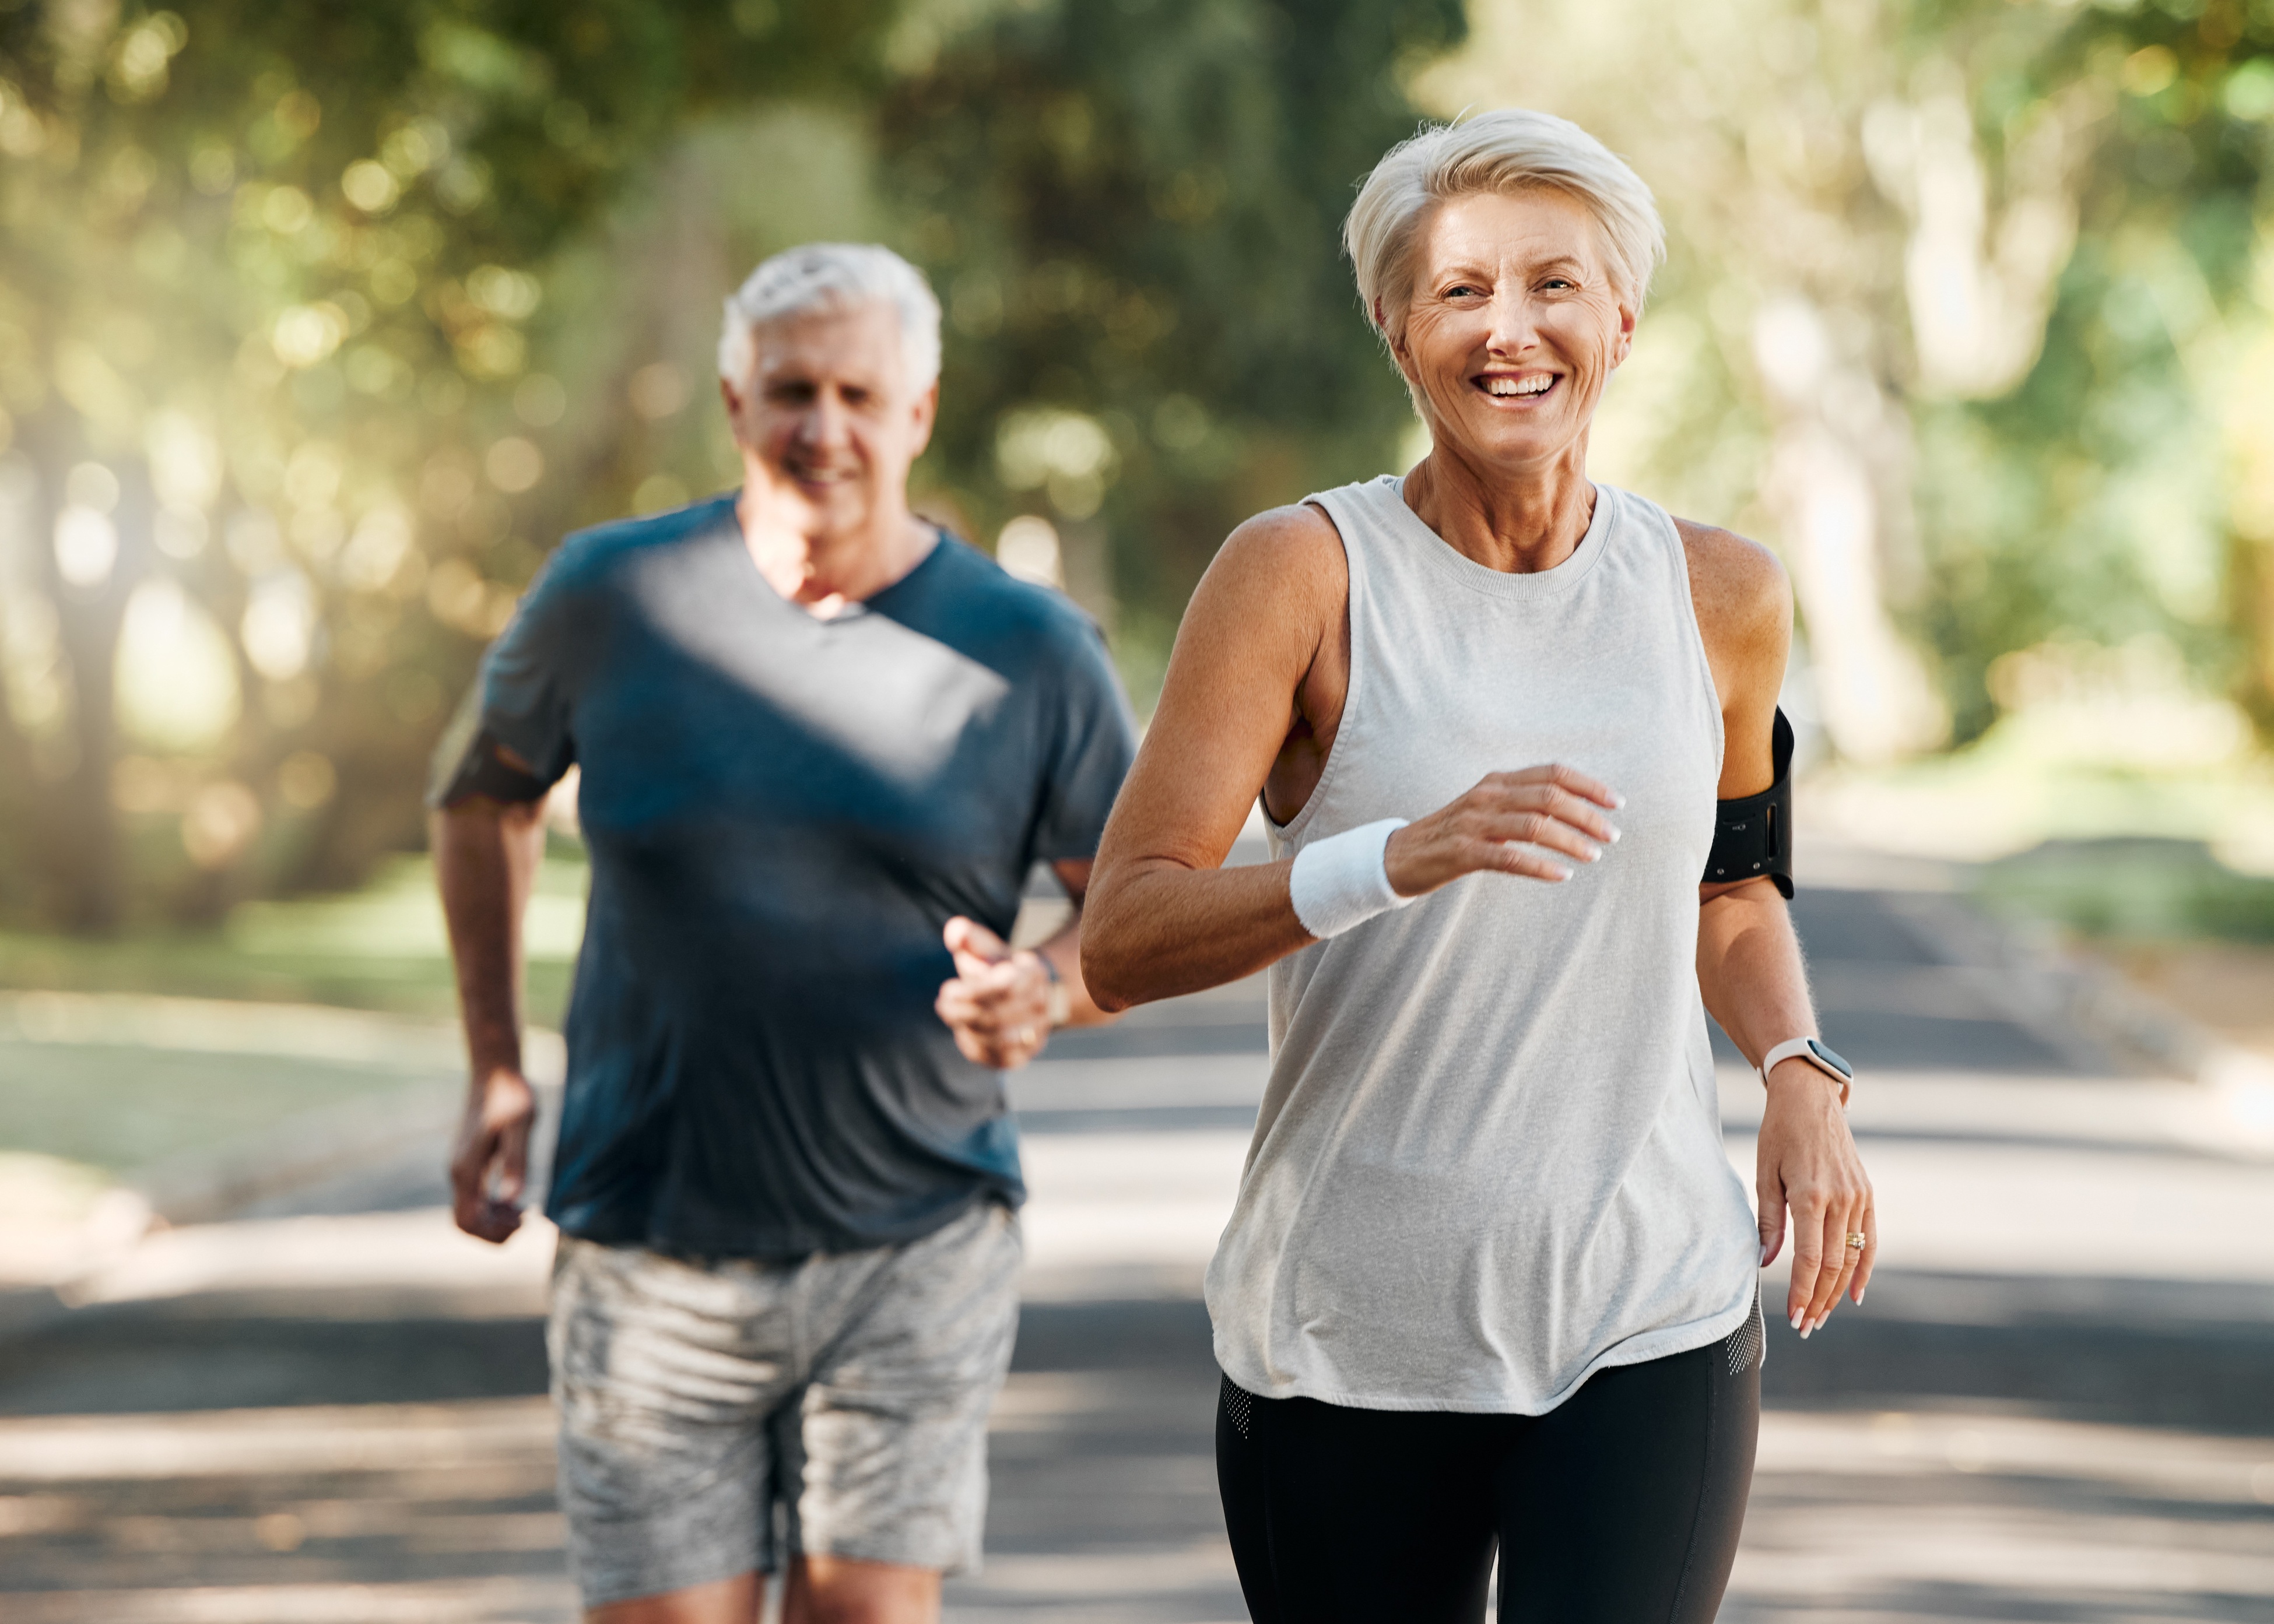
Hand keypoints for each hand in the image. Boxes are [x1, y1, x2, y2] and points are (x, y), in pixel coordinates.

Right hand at [450, 1068, 534, 1243]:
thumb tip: (511, 1199)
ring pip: (467, 1214)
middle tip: (525, 1220)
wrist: (495, 1070)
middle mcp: (457, 1172)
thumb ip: (516, 1161)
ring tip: (523, 1212)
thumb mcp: (521, 1126)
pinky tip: (514, 1200)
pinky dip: (491, 1209)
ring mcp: (460, 1168)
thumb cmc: (511, 1094)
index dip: (494, 1233)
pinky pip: (472, 1199)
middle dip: (493, 1233)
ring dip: (493, 1222)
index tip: (524, 1221)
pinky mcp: (467, 1163)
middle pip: (464, 1224)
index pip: (468, 1221)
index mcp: (466, 1168)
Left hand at [935, 917, 1053, 1069]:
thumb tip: (955, 931)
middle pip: (998, 1016)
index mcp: (1034, 974)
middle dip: (963, 1012)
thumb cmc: (998, 969)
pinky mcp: (1024, 1054)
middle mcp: (1042, 1005)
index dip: (973, 992)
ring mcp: (1036, 1032)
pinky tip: (964, 1033)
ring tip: (952, 1014)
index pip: (1005, 989)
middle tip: (943, 1003)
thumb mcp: (987, 949)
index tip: (948, 989)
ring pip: (1000, 1039)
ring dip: (968, 1029)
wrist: (1025, 995)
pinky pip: (999, 1058)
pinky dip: (977, 1047)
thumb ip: (970, 938)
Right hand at [1382, 764, 1622, 895]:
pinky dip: (1540, 867)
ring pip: (1534, 826)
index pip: (1553, 773)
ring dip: (1570, 841)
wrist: (1401, 855)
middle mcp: (1488, 796)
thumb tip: (1573, 809)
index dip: (1589, 786)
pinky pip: (1510, 858)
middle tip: (1612, 835)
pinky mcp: (1463, 852)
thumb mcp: (1488, 808)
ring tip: (1593, 855)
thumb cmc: (1454, 834)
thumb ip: (1523, 802)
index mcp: (1497, 781)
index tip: (1617, 803)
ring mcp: (1474, 823)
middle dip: (1587, 816)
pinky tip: (1562, 875)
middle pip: (1550, 798)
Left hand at [1756, 1059, 1874, 1335]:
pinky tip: (1853, 1294)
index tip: (1794, 1317)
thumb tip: (1765, 1262)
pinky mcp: (1867, 1194)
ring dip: (1837, 1292)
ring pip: (1851, 1258)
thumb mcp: (1764, 1173)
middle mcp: (1839, 1199)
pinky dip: (1863, 1270)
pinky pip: (1870, 1241)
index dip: (1802, 1292)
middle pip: (1833, 1266)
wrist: (1811, 1098)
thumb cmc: (1779, 1133)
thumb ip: (1767, 1220)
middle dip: (1819, 1300)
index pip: (1809, 1259)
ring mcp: (1858, 1197)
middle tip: (1806, 1326)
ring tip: (1822, 1315)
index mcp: (1809, 1195)